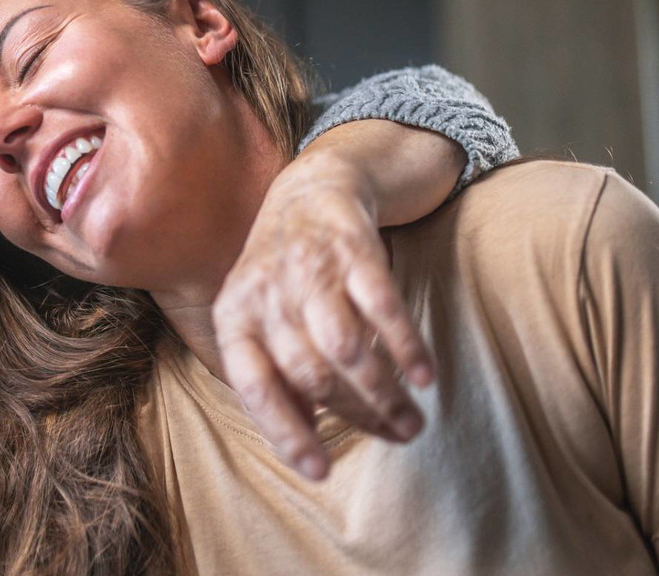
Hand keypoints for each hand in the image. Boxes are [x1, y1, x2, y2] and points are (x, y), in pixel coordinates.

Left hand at [212, 148, 435, 480]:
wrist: (309, 189)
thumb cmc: (285, 275)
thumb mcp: (263, 320)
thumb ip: (277, 377)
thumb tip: (303, 443)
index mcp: (234, 318)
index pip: (254, 386)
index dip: (286, 432)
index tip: (321, 471)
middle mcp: (265, 294)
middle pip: (310, 373)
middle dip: (356, 416)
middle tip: (398, 436)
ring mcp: (308, 269)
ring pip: (343, 348)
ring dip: (382, 392)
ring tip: (412, 420)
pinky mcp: (350, 248)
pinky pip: (380, 305)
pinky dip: (403, 345)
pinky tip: (424, 377)